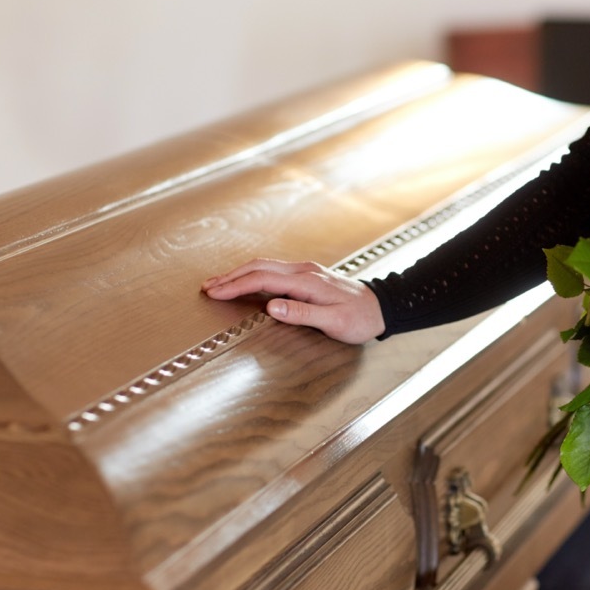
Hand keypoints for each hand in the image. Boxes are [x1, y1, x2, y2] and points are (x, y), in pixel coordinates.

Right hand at [201, 258, 384, 344]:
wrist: (382, 307)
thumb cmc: (360, 318)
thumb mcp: (334, 322)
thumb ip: (302, 314)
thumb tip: (272, 307)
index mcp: (307, 282)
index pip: (263, 280)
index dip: (236, 286)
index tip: (215, 293)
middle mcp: (304, 271)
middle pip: (259, 268)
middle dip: (230, 277)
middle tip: (207, 287)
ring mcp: (306, 271)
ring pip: (265, 267)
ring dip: (240, 274)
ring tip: (219, 283)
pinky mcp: (308, 276)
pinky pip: (273, 271)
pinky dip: (253, 274)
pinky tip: (246, 282)